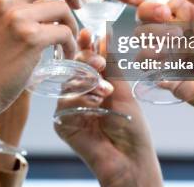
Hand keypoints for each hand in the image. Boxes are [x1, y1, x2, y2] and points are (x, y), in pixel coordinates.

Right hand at [55, 31, 161, 186]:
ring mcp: (69, 109)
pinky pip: (64, 103)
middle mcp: (79, 95)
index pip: (85, 60)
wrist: (130, 160)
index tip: (87, 33)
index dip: (84, 46)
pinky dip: (80, 99)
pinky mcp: (62, 124)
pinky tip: (96, 104)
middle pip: (72, 68)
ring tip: (106, 91)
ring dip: (87, 82)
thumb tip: (106, 34)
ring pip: (67, 83)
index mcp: (94, 85)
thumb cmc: (131, 128)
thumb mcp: (124, 90)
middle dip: (84, 60)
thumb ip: (112, 64)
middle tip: (98, 60)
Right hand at [110, 0, 193, 120]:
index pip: (153, 0)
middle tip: (168, 18)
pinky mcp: (168, 77)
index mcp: (187, 13)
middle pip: (143, 18)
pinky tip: (174, 63)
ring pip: (142, 40)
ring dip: (156, 39)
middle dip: (150, 14)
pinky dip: (156, 62)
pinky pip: (148, 67)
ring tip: (179, 45)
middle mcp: (175, 32)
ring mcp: (170, 55)